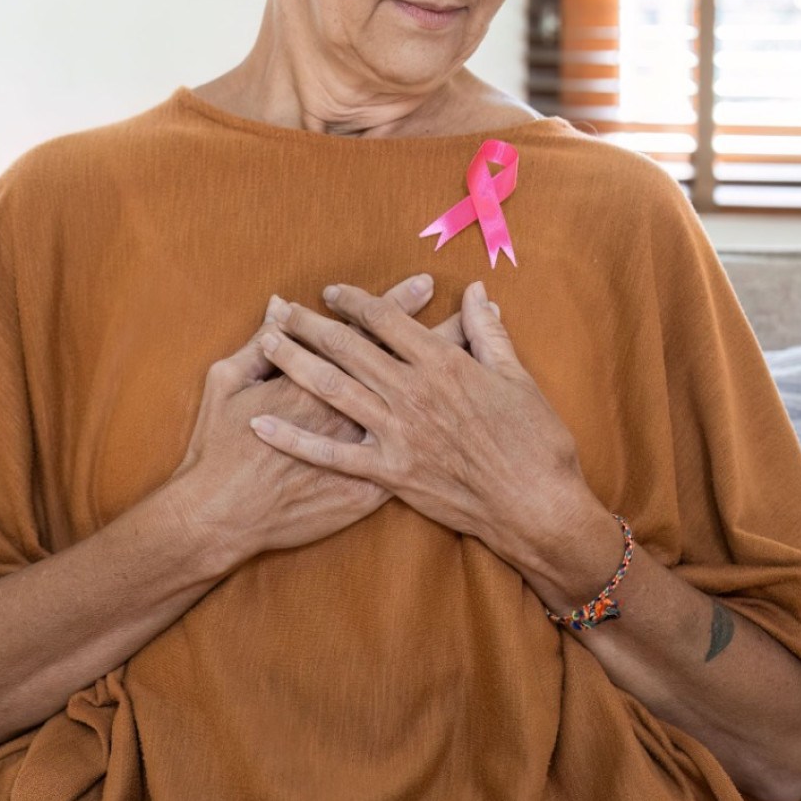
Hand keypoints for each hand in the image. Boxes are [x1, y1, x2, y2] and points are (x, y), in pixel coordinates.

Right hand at [167, 273, 470, 564]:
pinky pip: (412, 459)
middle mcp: (348, 411)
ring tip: (469, 350)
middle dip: (434, 329)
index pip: (367, 332)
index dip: (397, 305)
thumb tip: (278, 306)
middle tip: (465, 307)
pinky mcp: (367, 488)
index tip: (424, 284)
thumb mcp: (225, 383)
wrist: (223, 516)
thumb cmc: (217, 448)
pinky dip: (438, 439)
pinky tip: (458, 423)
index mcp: (316, 379)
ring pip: (417, 406)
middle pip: (403, 362)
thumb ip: (256, 345)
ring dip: (443, 377)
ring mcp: (362, 451)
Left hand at [249, 279, 588, 558]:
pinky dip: (294, 439)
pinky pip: (332, 454)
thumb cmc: (536, 442)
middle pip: (349, 347)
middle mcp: (413, 393)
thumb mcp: (518, 378)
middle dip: (310, 324)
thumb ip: (489, 333)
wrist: (538, 508)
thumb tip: (476, 292)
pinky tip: (261, 424)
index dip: (355, 301)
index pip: (387, 320)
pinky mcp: (390, 473)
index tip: (331, 292)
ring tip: (265, 342)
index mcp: (444, 364)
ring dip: (295, 362)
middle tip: (280, 308)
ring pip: (333, 388)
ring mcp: (398, 434)